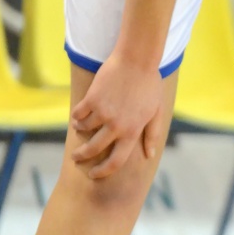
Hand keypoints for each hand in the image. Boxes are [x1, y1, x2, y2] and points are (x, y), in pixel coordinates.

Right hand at [70, 53, 164, 179]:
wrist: (137, 60)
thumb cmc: (149, 85)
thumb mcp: (156, 111)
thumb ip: (151, 134)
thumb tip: (149, 154)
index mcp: (132, 132)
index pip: (115, 161)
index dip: (103, 171)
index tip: (94, 174)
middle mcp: (116, 126)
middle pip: (94, 149)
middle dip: (83, 156)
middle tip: (77, 157)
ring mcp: (103, 113)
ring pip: (84, 129)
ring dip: (80, 130)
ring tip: (80, 126)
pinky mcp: (92, 99)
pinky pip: (78, 113)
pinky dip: (77, 115)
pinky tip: (79, 114)